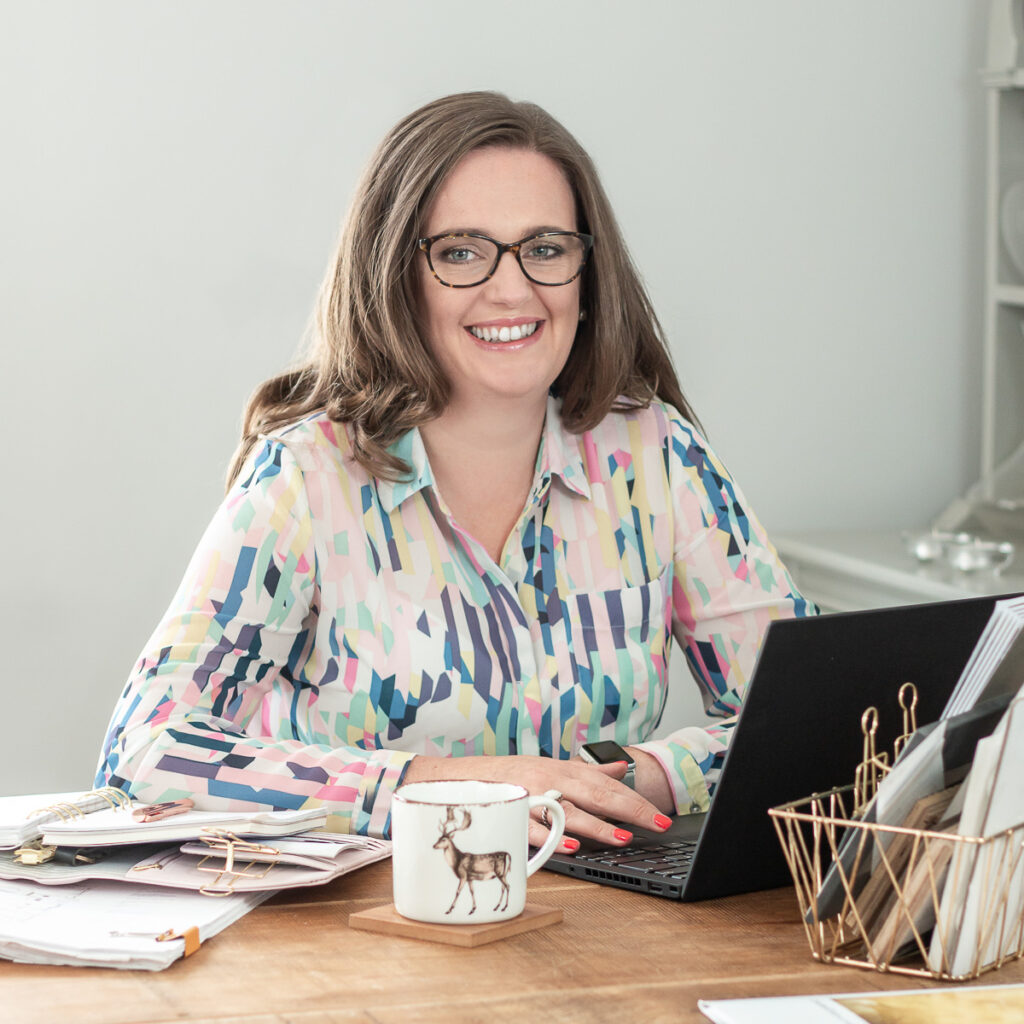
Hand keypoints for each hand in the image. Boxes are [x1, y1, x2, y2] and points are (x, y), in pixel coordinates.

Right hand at [401, 753, 672, 852]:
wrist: (458, 777)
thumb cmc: (508, 776)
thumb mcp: (550, 768)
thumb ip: (586, 771)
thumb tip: (619, 768)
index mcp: (562, 769)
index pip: (607, 785)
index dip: (636, 800)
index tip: (661, 817)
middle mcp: (549, 777)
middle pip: (595, 793)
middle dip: (629, 810)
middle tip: (656, 825)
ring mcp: (529, 793)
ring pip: (568, 809)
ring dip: (596, 825)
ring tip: (621, 838)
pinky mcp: (509, 810)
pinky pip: (533, 825)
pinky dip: (551, 835)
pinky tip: (570, 846)